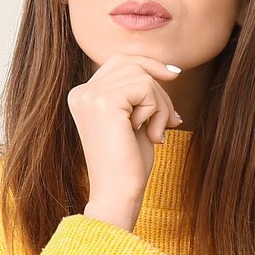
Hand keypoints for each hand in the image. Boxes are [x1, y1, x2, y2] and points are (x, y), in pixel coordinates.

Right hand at [66, 52, 184, 222]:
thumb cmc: (128, 164)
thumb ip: (141, 94)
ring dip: (161, 104)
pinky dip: (158, 111)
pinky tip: (152, 135)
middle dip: (160, 90)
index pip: (120, 61)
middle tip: (170, 121)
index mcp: (82, 95)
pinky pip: (146, 88)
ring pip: (143, 76)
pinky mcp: (104, 101)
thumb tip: (169, 70)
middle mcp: (81, 92)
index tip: (174, 75)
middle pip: (133, 64)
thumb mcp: (135, 120)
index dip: (149, 64)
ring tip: (158, 132)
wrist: (118, 194)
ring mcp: (89, 95)